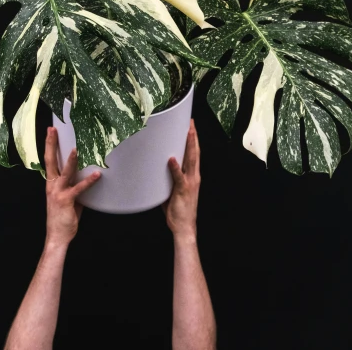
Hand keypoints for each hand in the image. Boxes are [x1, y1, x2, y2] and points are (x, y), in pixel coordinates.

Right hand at [44, 127, 100, 246]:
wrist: (57, 236)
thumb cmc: (63, 216)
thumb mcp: (68, 197)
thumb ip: (74, 185)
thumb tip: (85, 175)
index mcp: (51, 182)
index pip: (49, 160)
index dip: (49, 145)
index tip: (50, 131)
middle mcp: (52, 185)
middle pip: (50, 160)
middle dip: (51, 144)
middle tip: (53, 130)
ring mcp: (58, 192)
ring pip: (64, 172)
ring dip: (70, 160)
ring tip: (76, 149)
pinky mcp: (66, 200)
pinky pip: (79, 188)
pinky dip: (89, 181)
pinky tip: (97, 175)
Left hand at [163, 119, 200, 240]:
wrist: (184, 227)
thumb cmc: (177, 210)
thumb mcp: (172, 189)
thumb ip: (168, 177)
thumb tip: (157, 167)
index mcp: (192, 176)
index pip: (193, 154)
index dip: (193, 140)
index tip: (191, 127)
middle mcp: (194, 177)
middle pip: (194, 152)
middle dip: (193, 136)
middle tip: (191, 122)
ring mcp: (189, 183)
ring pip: (190, 160)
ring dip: (188, 145)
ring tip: (187, 132)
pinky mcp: (182, 190)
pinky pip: (178, 177)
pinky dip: (175, 167)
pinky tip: (171, 158)